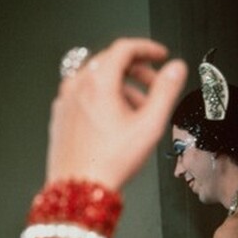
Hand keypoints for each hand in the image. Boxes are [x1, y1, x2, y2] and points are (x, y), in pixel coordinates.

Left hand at [47, 38, 186, 189]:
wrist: (79, 190)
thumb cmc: (108, 162)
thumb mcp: (149, 125)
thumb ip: (166, 91)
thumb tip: (176, 69)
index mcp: (98, 82)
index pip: (124, 48)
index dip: (147, 48)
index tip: (160, 55)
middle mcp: (77, 87)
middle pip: (109, 61)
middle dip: (136, 69)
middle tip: (154, 84)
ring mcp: (66, 101)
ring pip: (96, 79)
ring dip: (120, 85)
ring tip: (138, 109)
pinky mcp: (61, 115)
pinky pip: (83, 94)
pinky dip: (102, 97)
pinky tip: (115, 119)